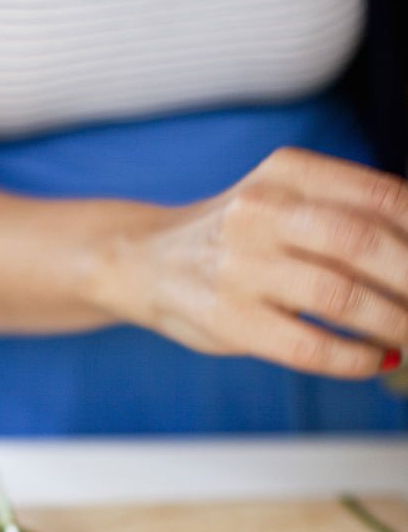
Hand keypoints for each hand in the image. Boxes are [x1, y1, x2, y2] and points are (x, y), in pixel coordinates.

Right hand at [90, 148, 407, 376]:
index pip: (381, 197)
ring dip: (392, 323)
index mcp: (287, 172)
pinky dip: (352, 358)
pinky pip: (307, 346)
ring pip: (340, 296)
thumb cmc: (234, 235)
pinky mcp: (229, 320)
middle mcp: (262, 212)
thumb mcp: (282, 197)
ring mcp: (241, 267)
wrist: (149, 260)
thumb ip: (344, 209)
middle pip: (364, 244)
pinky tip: (374, 359)